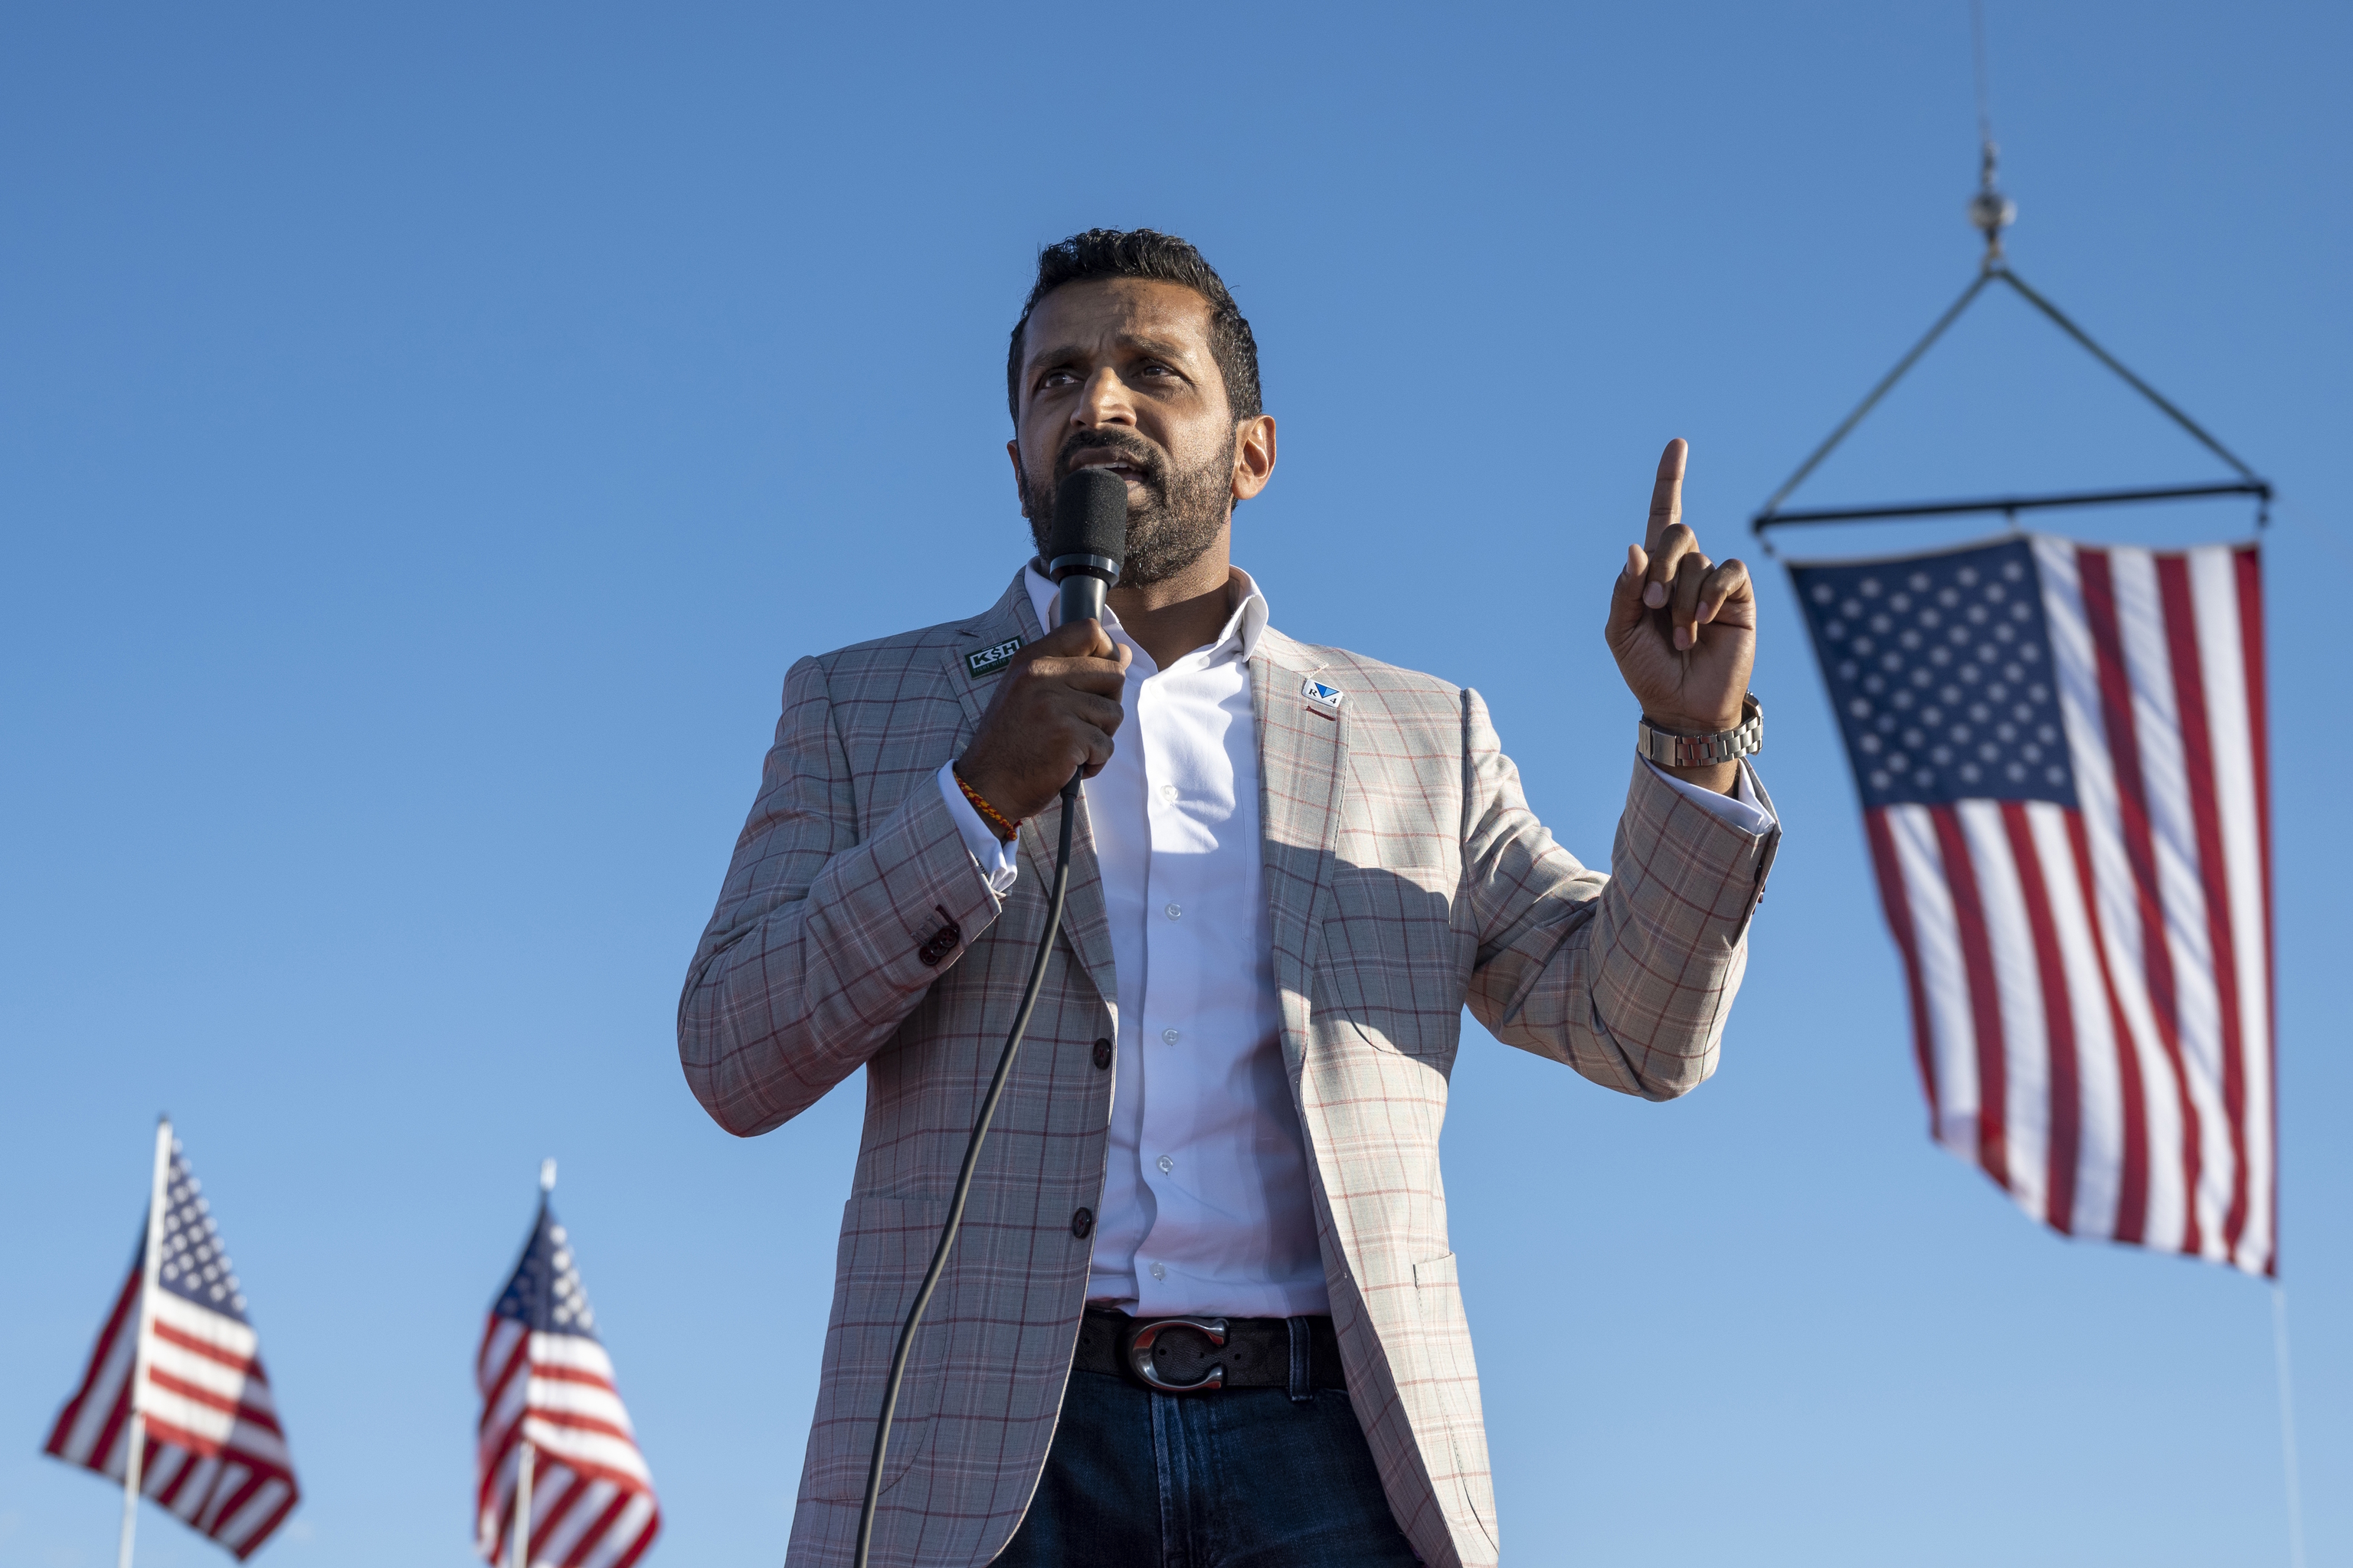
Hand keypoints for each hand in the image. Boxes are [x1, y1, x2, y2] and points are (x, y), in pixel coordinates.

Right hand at [957, 618, 1131, 827]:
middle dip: (1108, 703)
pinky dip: (1095, 762)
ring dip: (1100, 737)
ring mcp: (1055, 705)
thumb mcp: (1032, 694)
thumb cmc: (1012, 742)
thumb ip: (1075, 670)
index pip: (1088, 630)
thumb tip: (1124, 652)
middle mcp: (1041, 675)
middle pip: (1113, 673)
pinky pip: (1107, 746)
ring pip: (1114, 713)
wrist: (987, 786)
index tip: (1097, 679)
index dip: (1106, 653)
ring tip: (1071, 747)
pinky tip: (1069, 765)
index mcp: (1031, 659)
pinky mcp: (1068, 736)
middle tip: (1082, 724)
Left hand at [1603, 439, 1755, 791]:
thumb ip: (1625, 590)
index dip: (1669, 480)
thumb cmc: (1647, 670)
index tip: (1678, 444)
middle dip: (1660, 567)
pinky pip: (1726, 572)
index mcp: (1653, 572)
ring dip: (1681, 600)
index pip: (1661, 517)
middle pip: (1676, 532)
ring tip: (1680, 637)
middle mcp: (1685, 570)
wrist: (1682, 707)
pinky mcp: (1738, 596)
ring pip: (1697, 560)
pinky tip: (1703, 622)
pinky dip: (1710, 593)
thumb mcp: (1620, 632)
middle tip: (1653, 605)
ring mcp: (1713, 582)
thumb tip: (1635, 548)